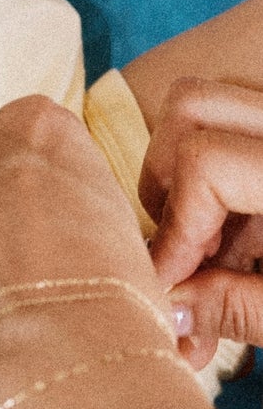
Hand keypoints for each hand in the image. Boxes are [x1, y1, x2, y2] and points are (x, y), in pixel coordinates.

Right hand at [142, 77, 262, 366]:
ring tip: (211, 237)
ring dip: (189, 163)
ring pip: (210, 100)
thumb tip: (164, 307)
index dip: (175, 229)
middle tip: (185, 250)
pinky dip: (226, 168)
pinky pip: (239, 119)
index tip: (165, 286)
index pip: (205, 164)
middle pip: (193, 106)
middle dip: (168, 179)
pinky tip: (245, 235)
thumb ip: (236, 309)